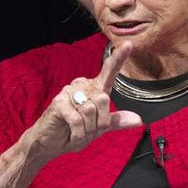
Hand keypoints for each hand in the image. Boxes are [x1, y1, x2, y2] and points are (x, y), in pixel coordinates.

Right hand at [26, 42, 141, 162]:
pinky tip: (72, 135)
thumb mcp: (98, 128)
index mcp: (94, 89)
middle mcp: (82, 86)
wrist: (50, 143)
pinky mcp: (58, 102)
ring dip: (87, 129)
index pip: (109, 73)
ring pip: (90, 110)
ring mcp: (69, 92)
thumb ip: (116, 121)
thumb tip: (138, 120)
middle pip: (103, 99)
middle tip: (87, 130)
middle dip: (98, 123)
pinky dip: (78, 133)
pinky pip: (77, 119)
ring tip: (78, 132)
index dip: (119, 58)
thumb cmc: (72, 131)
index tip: (129, 45)